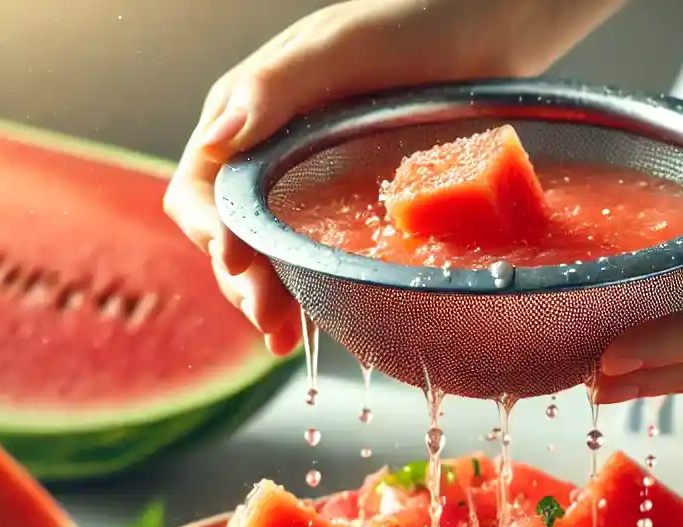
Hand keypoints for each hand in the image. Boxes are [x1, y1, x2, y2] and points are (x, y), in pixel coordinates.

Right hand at [164, 0, 622, 354]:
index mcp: (247, 118)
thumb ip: (275, 88)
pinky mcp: (344, 215)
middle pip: (231, 237)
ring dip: (269, 301)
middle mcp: (268, 160)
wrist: (480, 39)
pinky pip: (312, 261)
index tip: (237, 262)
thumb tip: (218, 137)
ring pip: (268, 259)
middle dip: (243, 282)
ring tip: (286, 339)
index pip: (202, 187)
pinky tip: (312, 326)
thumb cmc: (412, 27)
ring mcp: (306, 193)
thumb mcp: (341, 48)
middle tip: (272, 321)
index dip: (212, 232)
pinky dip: (308, 296)